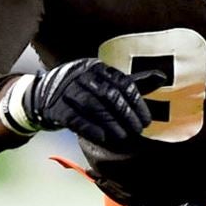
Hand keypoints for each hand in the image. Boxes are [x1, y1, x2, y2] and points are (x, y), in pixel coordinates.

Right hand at [23, 59, 166, 146]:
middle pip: (108, 95)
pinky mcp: (56, 107)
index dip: (137, 103)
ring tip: (124, 137)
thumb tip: (163, 77)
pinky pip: (75, 118)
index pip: (122, 83)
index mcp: (97, 67)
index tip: (147, 120)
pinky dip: (91, 128)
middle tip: (138, 130)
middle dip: (126, 115)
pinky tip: (104, 138)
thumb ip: (134, 82)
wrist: (42, 97)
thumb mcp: (107, 83)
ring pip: (93, 106)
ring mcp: (67, 90)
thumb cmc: (83, 90)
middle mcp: (81, 75)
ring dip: (111, 123)